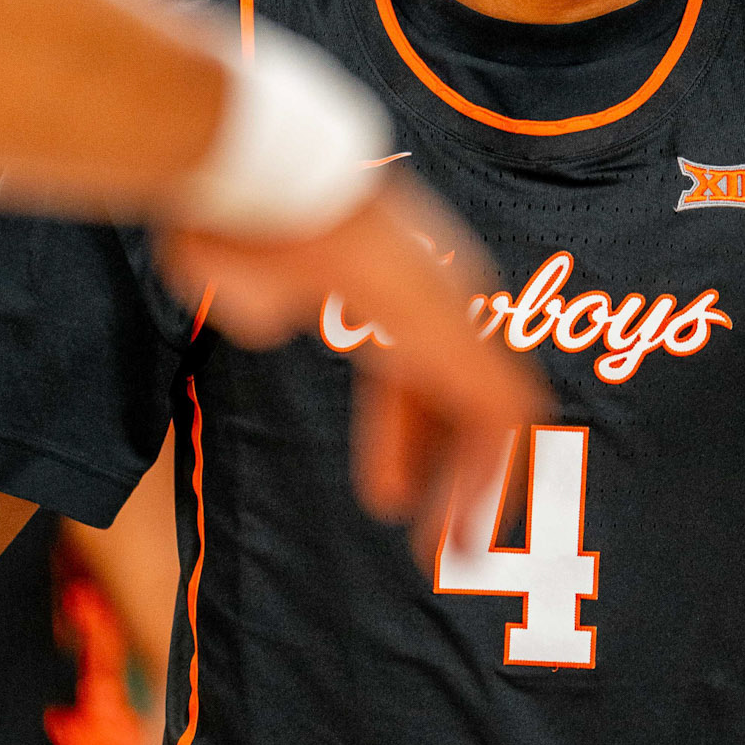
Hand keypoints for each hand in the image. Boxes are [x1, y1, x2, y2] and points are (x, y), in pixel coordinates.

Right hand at [163, 171, 545, 544]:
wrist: (266, 192)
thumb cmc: (242, 227)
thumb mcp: (249, 280)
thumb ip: (262, 305)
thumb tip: (268, 319)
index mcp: (388, 281)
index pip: (412, 375)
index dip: (401, 438)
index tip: (387, 495)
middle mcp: (436, 294)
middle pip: (458, 396)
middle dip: (451, 469)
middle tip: (439, 535)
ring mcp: (457, 312)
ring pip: (492, 412)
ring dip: (479, 487)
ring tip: (456, 552)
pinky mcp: (465, 336)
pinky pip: (502, 418)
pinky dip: (491, 477)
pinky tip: (463, 529)